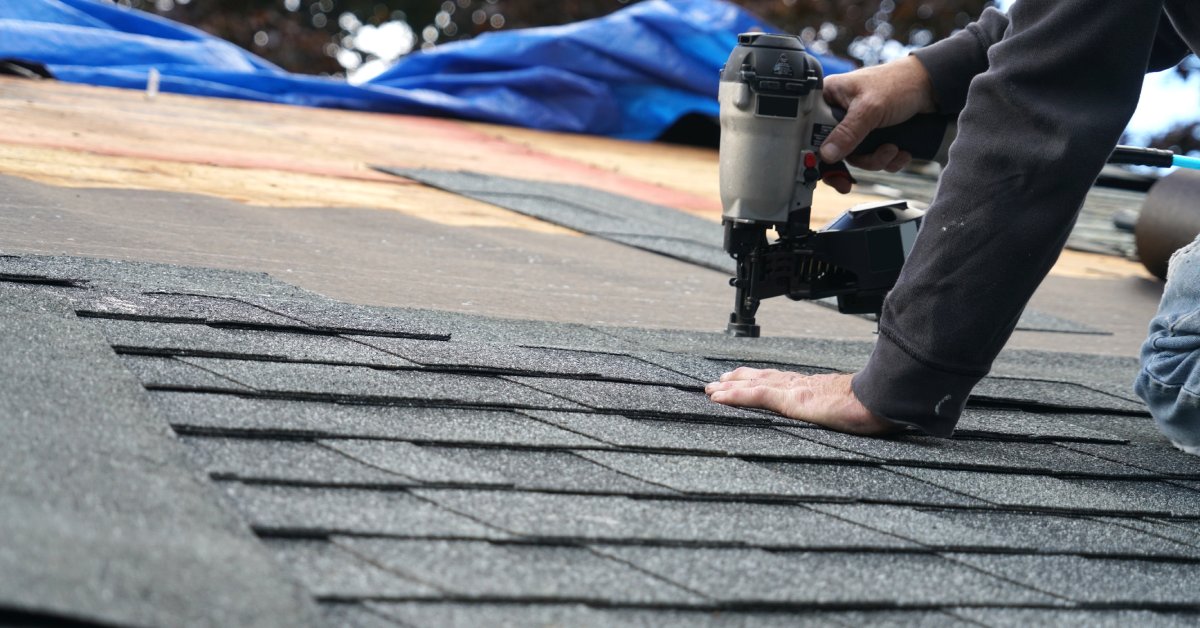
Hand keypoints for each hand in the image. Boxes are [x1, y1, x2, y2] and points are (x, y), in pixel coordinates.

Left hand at [705, 368, 900, 435]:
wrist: (882, 401)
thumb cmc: (875, 406)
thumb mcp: (854, 409)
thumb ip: (844, 411)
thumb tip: (850, 417)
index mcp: (814, 387)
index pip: (781, 381)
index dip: (760, 379)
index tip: (744, 378)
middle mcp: (800, 384)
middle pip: (762, 378)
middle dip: (738, 379)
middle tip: (718, 382)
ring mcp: (794, 390)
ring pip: (753, 385)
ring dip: (728, 387)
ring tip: (711, 389)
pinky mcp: (791, 400)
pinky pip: (755, 396)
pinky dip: (734, 396)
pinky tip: (718, 398)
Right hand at [820, 56, 936, 192]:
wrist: (932, 86)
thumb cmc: (899, 83)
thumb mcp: (870, 108)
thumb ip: (847, 132)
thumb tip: (826, 155)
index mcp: (829, 98)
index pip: (811, 132)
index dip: (816, 154)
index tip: (826, 171)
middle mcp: (840, 113)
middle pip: (834, 150)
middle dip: (856, 161)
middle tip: (852, 179)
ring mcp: (858, 126)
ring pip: (857, 158)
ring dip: (877, 160)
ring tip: (892, 148)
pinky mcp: (874, 135)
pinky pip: (874, 158)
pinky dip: (889, 160)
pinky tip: (900, 151)